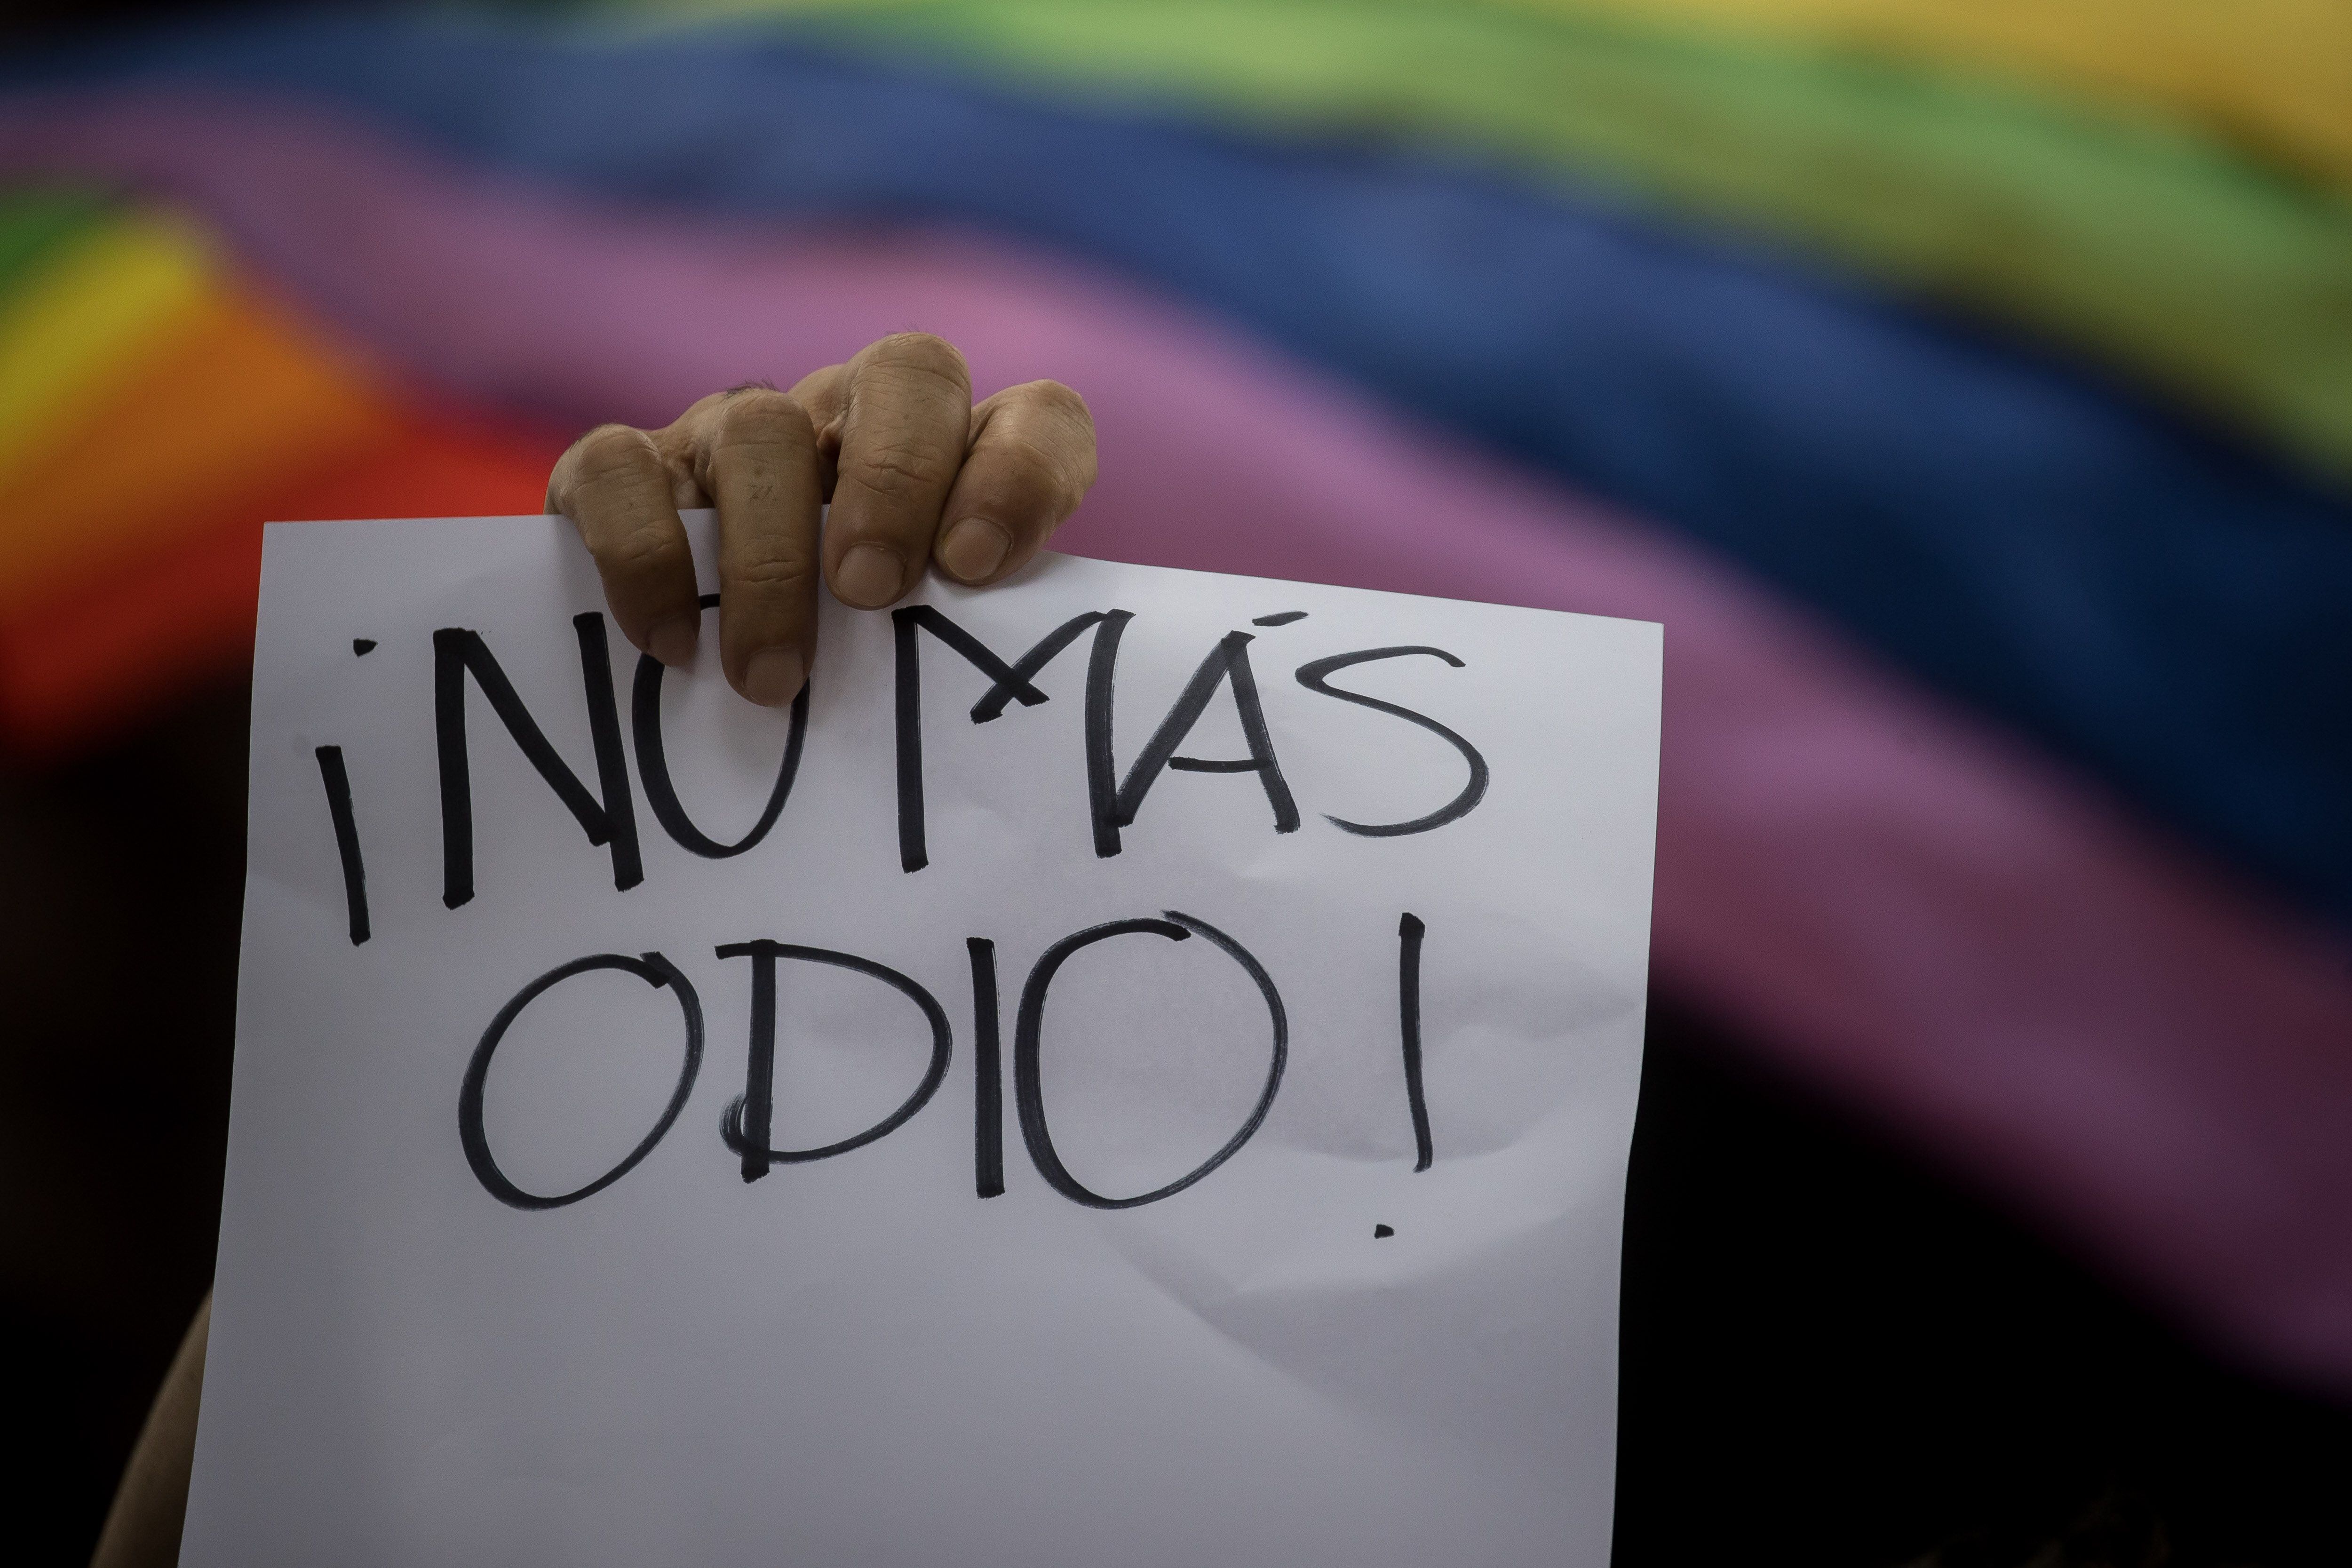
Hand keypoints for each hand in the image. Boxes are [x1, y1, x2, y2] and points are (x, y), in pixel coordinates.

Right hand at [545, 333, 1096, 705]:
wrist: (690, 690)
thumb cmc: (845, 676)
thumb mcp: (919, 656)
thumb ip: (970, 646)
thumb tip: (1006, 700)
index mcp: (954, 459)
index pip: (1035, 415)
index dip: (1021, 472)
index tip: (975, 565)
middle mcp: (851, 417)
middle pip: (908, 371)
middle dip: (896, 481)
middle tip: (870, 594)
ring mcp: (735, 433)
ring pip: (760, 427)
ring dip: (770, 558)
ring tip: (772, 677)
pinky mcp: (627, 469)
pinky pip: (620, 468)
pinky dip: (644, 556)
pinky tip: (671, 646)